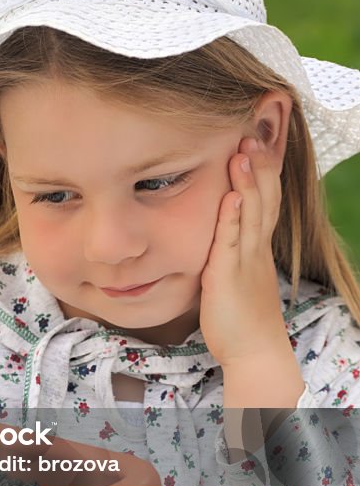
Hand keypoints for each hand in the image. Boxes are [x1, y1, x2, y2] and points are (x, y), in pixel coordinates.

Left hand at [199, 136, 289, 367]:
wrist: (254, 353)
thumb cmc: (241, 318)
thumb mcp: (235, 275)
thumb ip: (229, 251)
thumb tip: (219, 230)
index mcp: (256, 247)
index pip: (265, 199)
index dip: (264, 170)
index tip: (259, 140)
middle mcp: (255, 249)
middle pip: (264, 198)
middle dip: (260, 165)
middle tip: (254, 132)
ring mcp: (245, 262)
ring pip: (251, 214)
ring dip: (247, 182)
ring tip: (244, 151)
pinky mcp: (228, 278)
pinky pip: (232, 244)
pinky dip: (232, 218)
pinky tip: (229, 197)